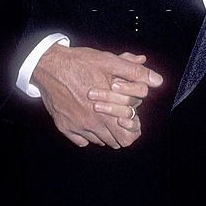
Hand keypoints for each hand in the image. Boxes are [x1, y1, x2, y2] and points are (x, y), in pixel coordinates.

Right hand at [32, 44, 162, 148]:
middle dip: (118, 130)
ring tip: (101, 113)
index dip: (132, 128)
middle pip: (114, 142)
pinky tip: (85, 117)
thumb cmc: (79, 63)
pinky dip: (85, 134)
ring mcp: (76, 127)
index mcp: (107, 111)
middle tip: (116, 115)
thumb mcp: (110, 62)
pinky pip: (80, 140)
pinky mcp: (63, 126)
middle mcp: (92, 124)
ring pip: (97, 141)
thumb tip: (157, 80)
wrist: (48, 65)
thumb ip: (135, 73)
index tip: (128, 118)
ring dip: (103, 131)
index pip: (128, 137)